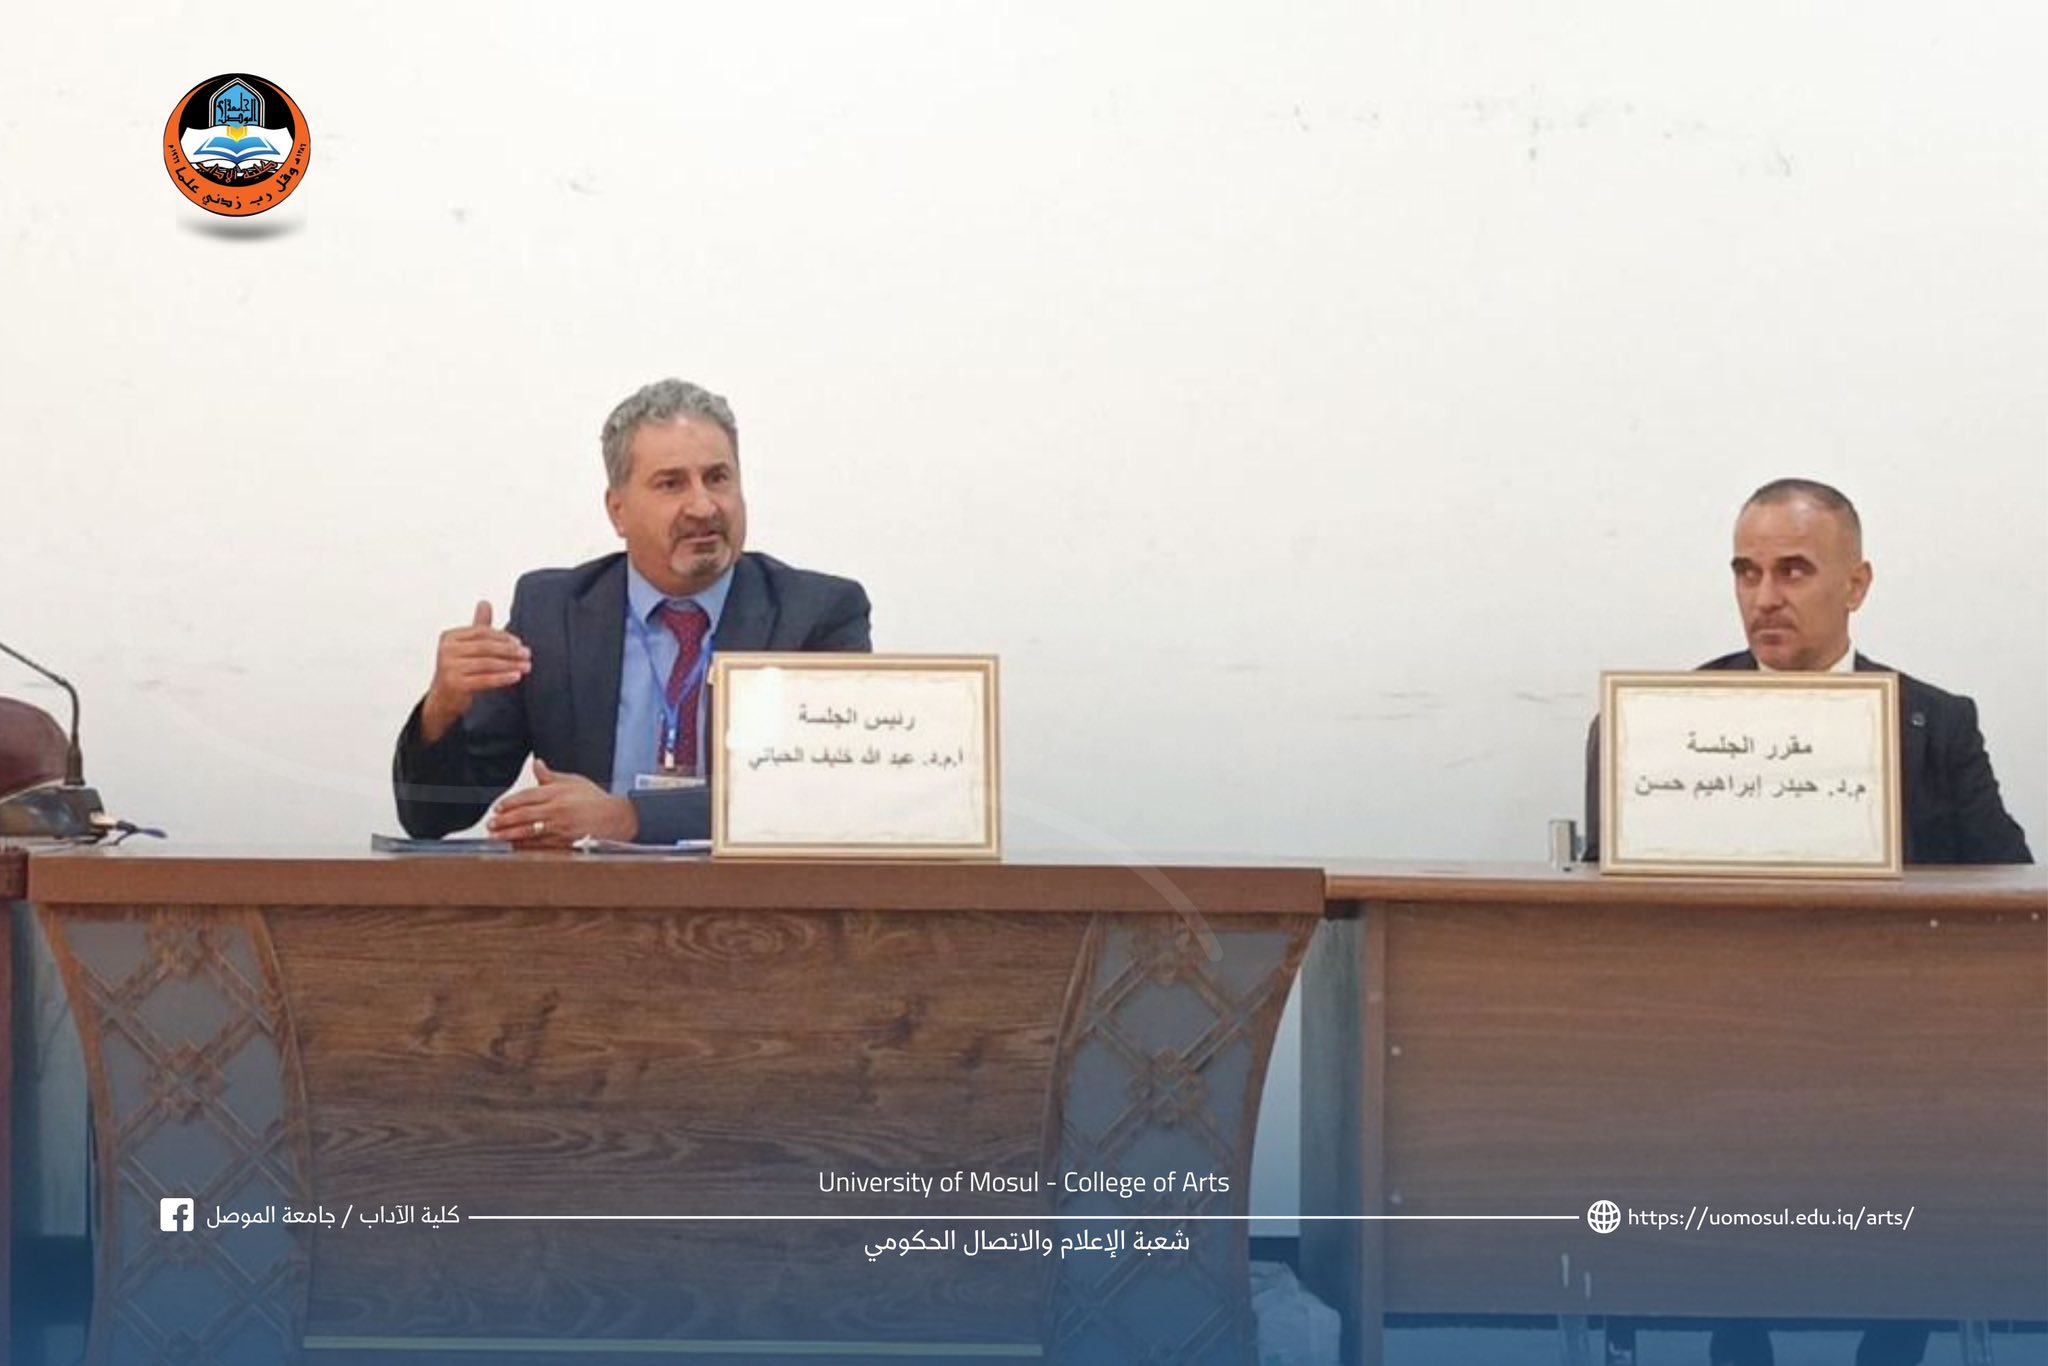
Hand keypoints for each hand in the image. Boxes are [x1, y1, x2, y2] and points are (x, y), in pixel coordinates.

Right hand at [421, 601, 530, 742]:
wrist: (443, 699)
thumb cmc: (458, 670)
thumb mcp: (466, 647)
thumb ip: (477, 627)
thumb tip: (485, 602)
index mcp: (449, 637)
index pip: (481, 632)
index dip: (502, 637)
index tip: (520, 642)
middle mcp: (446, 650)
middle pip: (485, 647)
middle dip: (510, 650)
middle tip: (527, 654)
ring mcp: (449, 667)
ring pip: (487, 663)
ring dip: (510, 664)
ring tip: (526, 666)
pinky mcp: (455, 684)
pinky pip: (485, 679)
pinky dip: (503, 678)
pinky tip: (516, 676)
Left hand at [488, 759, 637, 847]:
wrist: (617, 819)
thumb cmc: (596, 800)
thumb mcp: (574, 781)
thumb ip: (551, 776)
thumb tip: (537, 764)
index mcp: (559, 793)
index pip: (527, 796)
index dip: (510, 802)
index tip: (498, 807)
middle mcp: (558, 810)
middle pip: (524, 815)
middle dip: (505, 820)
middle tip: (492, 823)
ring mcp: (560, 828)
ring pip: (529, 831)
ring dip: (509, 834)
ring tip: (496, 836)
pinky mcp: (564, 842)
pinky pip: (539, 845)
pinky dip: (525, 846)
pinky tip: (515, 846)